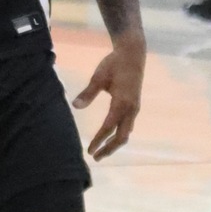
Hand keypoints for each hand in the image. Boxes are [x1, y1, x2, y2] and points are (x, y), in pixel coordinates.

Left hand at [74, 30, 144, 159]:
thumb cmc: (114, 64)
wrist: (133, 54)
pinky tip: (111, 137)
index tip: (89, 150)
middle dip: (109, 149)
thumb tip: (75, 106)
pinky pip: (128, 126)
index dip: (99, 140)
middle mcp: (131, 108)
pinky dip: (119, 135)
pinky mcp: (135, 105)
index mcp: (122, 102)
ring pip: (126, 132)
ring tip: (102, 152)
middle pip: (121, 136)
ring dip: (114, 144)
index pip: (109, 127)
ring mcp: (135, 107)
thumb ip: (88, 93)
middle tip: (95, 157)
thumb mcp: (99, 77)